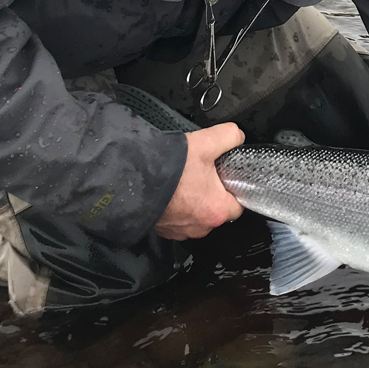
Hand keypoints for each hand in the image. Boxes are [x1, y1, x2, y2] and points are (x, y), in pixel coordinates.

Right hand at [155, 123, 244, 239]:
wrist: (129, 179)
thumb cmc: (167, 168)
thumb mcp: (205, 143)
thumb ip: (229, 137)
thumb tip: (237, 136)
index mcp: (217, 210)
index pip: (239, 205)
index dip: (234, 188)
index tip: (227, 176)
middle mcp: (201, 226)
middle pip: (217, 210)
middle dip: (212, 193)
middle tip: (203, 174)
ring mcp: (181, 231)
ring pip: (197, 215)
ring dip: (193, 201)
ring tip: (184, 180)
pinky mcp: (165, 230)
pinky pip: (178, 220)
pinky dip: (177, 207)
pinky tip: (171, 190)